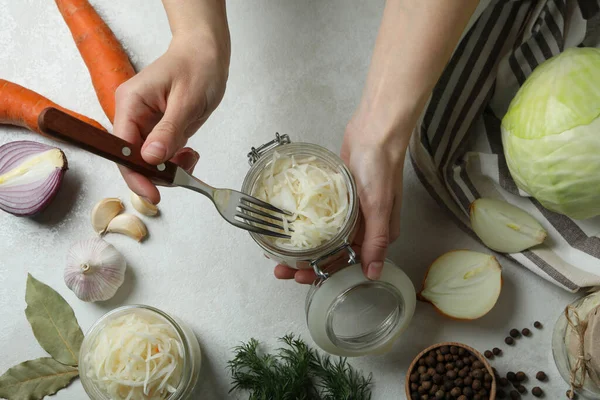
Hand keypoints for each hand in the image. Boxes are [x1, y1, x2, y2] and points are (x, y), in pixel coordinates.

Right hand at [113, 30, 229, 203]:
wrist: (206, 52)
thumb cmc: (197, 66)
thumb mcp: (187, 100)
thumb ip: (169, 131)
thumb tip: (151, 158)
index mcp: (130, 103)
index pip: (123, 149)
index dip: (136, 175)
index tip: (154, 195)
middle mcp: (132, 114)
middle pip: (133, 158)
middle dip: (157, 173)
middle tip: (184, 174)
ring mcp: (143, 122)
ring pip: (148, 160)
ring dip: (169, 168)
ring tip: (191, 158)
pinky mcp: (157, 128)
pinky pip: (160, 153)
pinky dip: (174, 161)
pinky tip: (189, 154)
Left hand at [274, 115, 407, 283]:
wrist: (374, 132)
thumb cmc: (380, 169)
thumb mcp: (379, 207)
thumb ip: (375, 240)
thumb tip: (372, 274)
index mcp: (376, 235)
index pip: (347, 263)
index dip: (323, 274)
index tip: (300, 278)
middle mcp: (362, 228)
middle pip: (331, 253)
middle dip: (305, 264)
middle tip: (281, 269)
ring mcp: (348, 213)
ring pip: (322, 238)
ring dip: (301, 247)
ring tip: (276, 252)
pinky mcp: (337, 198)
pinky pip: (318, 217)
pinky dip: (302, 224)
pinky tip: (286, 229)